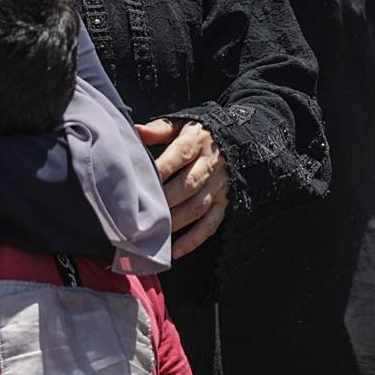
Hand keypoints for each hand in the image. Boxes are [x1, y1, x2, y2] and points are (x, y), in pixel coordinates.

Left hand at [136, 118, 230, 258]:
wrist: (238, 139)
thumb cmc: (199, 134)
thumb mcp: (181, 124)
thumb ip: (158, 130)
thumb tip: (136, 131)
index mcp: (196, 142)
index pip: (180, 155)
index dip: (162, 168)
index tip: (143, 179)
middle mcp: (209, 165)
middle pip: (188, 185)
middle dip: (165, 200)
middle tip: (142, 213)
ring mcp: (218, 186)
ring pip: (197, 207)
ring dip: (175, 222)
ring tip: (154, 234)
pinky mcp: (224, 203)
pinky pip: (210, 224)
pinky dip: (193, 240)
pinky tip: (175, 250)